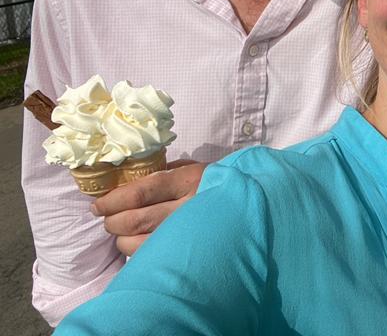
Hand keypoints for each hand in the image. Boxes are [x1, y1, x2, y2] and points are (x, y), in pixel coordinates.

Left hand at [91, 160, 206, 255]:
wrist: (251, 204)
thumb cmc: (216, 182)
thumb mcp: (194, 167)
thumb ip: (164, 172)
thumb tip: (127, 182)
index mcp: (189, 180)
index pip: (141, 192)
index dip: (114, 200)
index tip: (98, 204)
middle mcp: (188, 207)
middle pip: (136, 220)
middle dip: (112, 221)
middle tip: (107, 218)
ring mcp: (189, 232)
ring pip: (140, 243)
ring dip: (121, 239)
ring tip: (121, 232)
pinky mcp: (188, 251)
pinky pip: (152, 256)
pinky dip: (136, 251)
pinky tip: (136, 244)